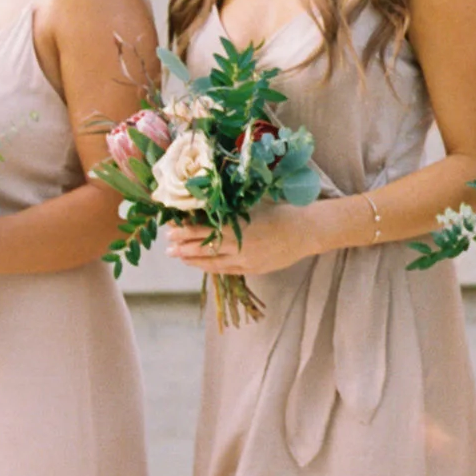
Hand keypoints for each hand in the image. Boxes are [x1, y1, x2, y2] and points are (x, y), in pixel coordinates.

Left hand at [168, 198, 338, 281]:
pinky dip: (212, 267)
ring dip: (194, 261)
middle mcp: (240, 248)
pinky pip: (227, 270)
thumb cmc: (283, 211)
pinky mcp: (253, 270)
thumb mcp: (255, 206)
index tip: (172, 231)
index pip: (204, 232)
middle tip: (168, 248)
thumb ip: (233, 210)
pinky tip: (203, 264)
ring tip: (180, 257)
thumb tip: (210, 206)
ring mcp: (246, 262)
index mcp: (239, 229)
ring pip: (213, 264)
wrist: (307, 231)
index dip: (186, 233)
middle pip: (205, 250)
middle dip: (184, 248)